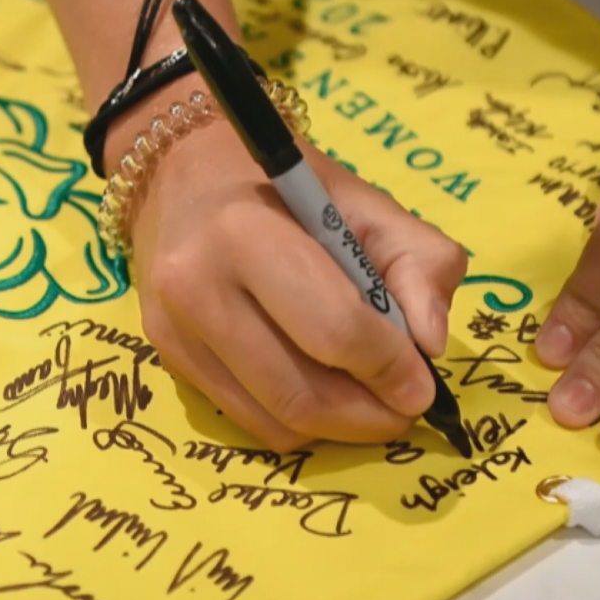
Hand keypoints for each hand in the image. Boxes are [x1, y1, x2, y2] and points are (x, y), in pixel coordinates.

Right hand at [128, 111, 467, 451]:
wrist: (183, 171)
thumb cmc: (283, 185)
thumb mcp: (365, 201)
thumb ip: (418, 262)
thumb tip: (431, 346)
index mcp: (246, 232)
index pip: (333, 329)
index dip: (390, 368)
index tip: (423, 385)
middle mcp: (197, 286)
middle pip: (301, 391)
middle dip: (369, 415)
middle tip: (404, 409)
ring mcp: (174, 329)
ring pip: (275, 420)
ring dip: (338, 429)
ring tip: (369, 404)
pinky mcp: (168, 356)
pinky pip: (248, 420)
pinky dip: (299, 423)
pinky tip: (322, 393)